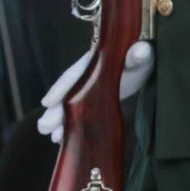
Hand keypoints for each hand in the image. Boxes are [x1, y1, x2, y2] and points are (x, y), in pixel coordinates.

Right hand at [36, 41, 153, 142]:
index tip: (48, 101)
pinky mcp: (94, 100)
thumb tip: (139, 51)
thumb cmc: (143, 56)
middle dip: (55, 110)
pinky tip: (62, 138)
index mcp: (97, 61)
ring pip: (71, 105)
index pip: (76, 73)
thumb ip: (141, 53)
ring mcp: (89, 88)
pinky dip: (71, 124)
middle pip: (69, 92)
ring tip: (53, 137)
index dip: (62, 87)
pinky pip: (79, 113)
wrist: (145, 62)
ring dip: (60, 120)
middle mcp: (87, 75)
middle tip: (44, 127)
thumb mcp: (144, 53)